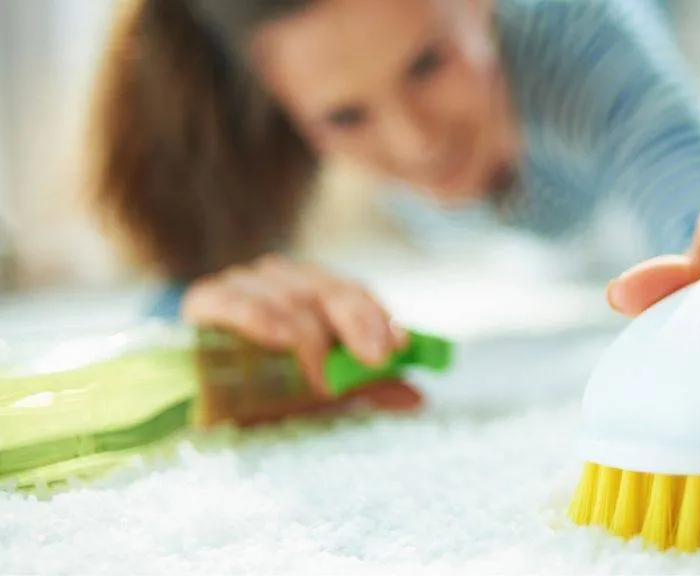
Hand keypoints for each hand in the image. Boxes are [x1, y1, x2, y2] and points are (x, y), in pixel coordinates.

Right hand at [181, 254, 420, 409]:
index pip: (353, 292)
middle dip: (358, 323)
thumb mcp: (319, 393)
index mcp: (312, 292)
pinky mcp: (206, 299)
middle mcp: (282, 280)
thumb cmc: (261, 388)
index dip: (379, 316)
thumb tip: (417, 396)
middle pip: (329, 289)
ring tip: (320, 380)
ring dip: (311, 337)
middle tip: (373, 361)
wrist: (185, 391)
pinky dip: (262, 317)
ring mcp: (244, 284)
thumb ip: (363, 389)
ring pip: (290, 295)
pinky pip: (239, 301)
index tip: (398, 347)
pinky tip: (281, 339)